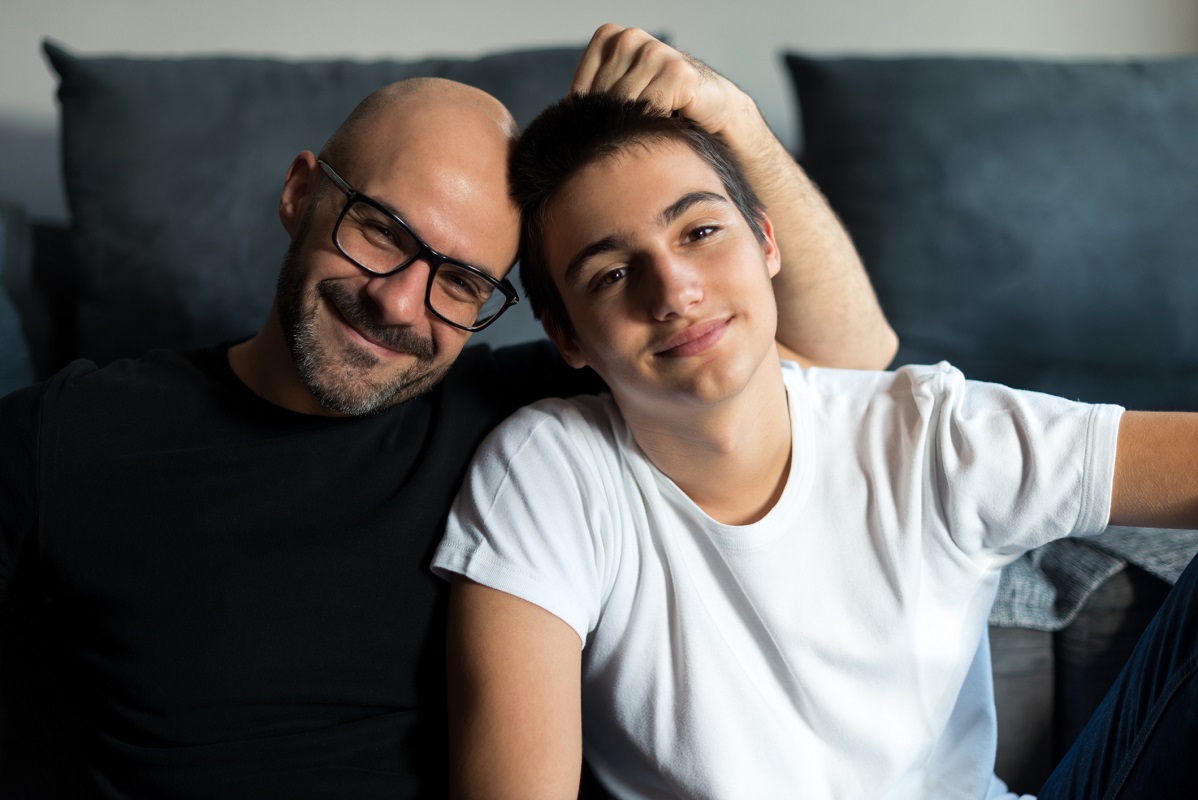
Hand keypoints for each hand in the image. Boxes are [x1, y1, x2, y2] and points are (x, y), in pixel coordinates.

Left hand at [570, 24, 752, 139]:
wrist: (711, 110)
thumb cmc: (662, 107)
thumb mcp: (620, 96)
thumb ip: (591, 100)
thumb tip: (552, 125)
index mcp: (610, 38)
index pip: (582, 88)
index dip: (592, 117)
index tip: (612, 126)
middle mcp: (631, 38)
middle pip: (603, 99)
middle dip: (614, 124)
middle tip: (632, 135)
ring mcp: (655, 51)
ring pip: (625, 106)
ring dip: (636, 126)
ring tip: (650, 129)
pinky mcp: (677, 72)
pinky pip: (650, 109)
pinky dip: (656, 125)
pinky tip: (668, 124)